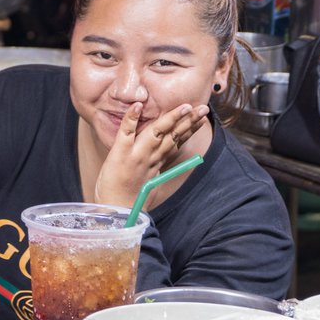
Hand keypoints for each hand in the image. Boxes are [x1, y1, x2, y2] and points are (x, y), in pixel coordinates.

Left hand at [93, 101, 209, 207]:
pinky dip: (131, 118)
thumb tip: (161, 160)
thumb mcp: (147, 184)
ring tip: (184, 107)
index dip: (189, 129)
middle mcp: (149, 157)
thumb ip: (155, 169)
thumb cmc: (128, 199)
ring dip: (170, 118)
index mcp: (156, 163)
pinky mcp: (120, 154)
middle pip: (172, 136)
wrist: (115, 213)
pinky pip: (126, 133)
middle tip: (203, 109)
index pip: (176, 142)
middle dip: (188, 121)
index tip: (201, 118)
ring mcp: (136, 155)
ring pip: (156, 132)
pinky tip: (136, 105)